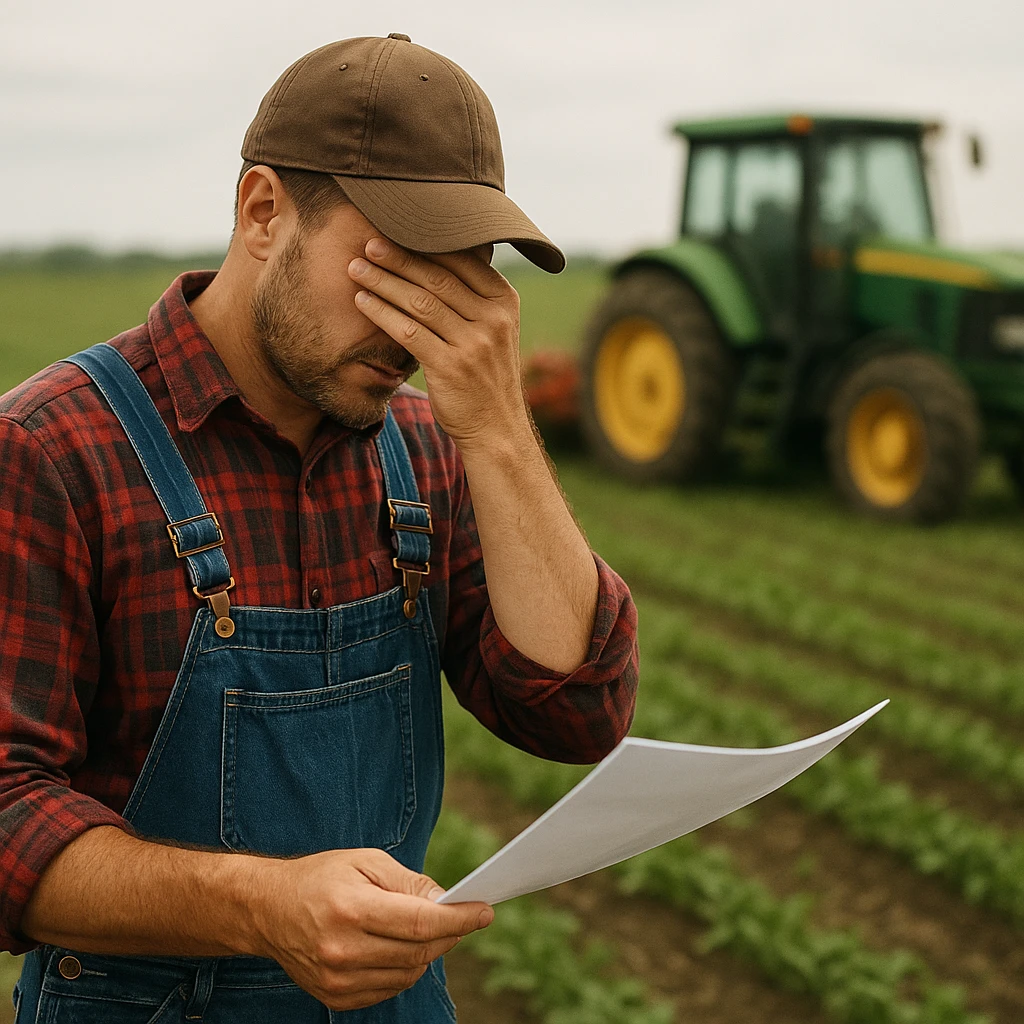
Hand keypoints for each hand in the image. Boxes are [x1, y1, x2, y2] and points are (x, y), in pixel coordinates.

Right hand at [253, 847, 491, 1011]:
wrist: (269, 910)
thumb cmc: (322, 877)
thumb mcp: (365, 862)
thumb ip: (408, 883)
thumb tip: (445, 901)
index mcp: (351, 908)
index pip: (418, 921)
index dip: (458, 918)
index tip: (485, 911)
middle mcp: (343, 949)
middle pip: (418, 951)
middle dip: (448, 932)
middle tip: (463, 916)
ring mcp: (337, 979)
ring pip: (408, 973)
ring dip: (427, 952)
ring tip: (426, 928)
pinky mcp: (335, 997)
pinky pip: (389, 989)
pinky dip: (404, 970)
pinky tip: (399, 948)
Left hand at [348, 237, 532, 453]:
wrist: (498, 430)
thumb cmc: (486, 378)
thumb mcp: (494, 332)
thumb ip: (473, 299)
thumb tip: (435, 260)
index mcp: (504, 302)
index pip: (461, 261)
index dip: (424, 244)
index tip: (394, 230)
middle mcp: (493, 319)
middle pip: (437, 278)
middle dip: (398, 258)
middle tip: (367, 243)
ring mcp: (474, 343)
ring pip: (420, 302)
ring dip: (383, 282)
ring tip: (356, 268)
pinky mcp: (452, 366)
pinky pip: (409, 331)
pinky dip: (381, 313)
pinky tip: (362, 301)